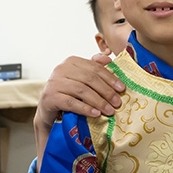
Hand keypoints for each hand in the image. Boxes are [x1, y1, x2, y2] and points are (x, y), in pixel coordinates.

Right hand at [34, 53, 125, 170]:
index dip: (110, 78)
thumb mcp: (82, 78)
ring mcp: (54, 82)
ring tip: (109, 111)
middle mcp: (61, 69)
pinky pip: (71, 102)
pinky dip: (85, 108)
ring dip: (98, 101)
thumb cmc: (69, 92)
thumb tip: (108, 58)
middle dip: (106, 91)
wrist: (49, 108)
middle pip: (89, 79)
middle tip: (117, 103)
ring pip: (81, 90)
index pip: (95, 68)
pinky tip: (96, 114)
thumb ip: (94, 67)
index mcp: (72, 61)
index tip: (122, 89)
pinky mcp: (50, 97)